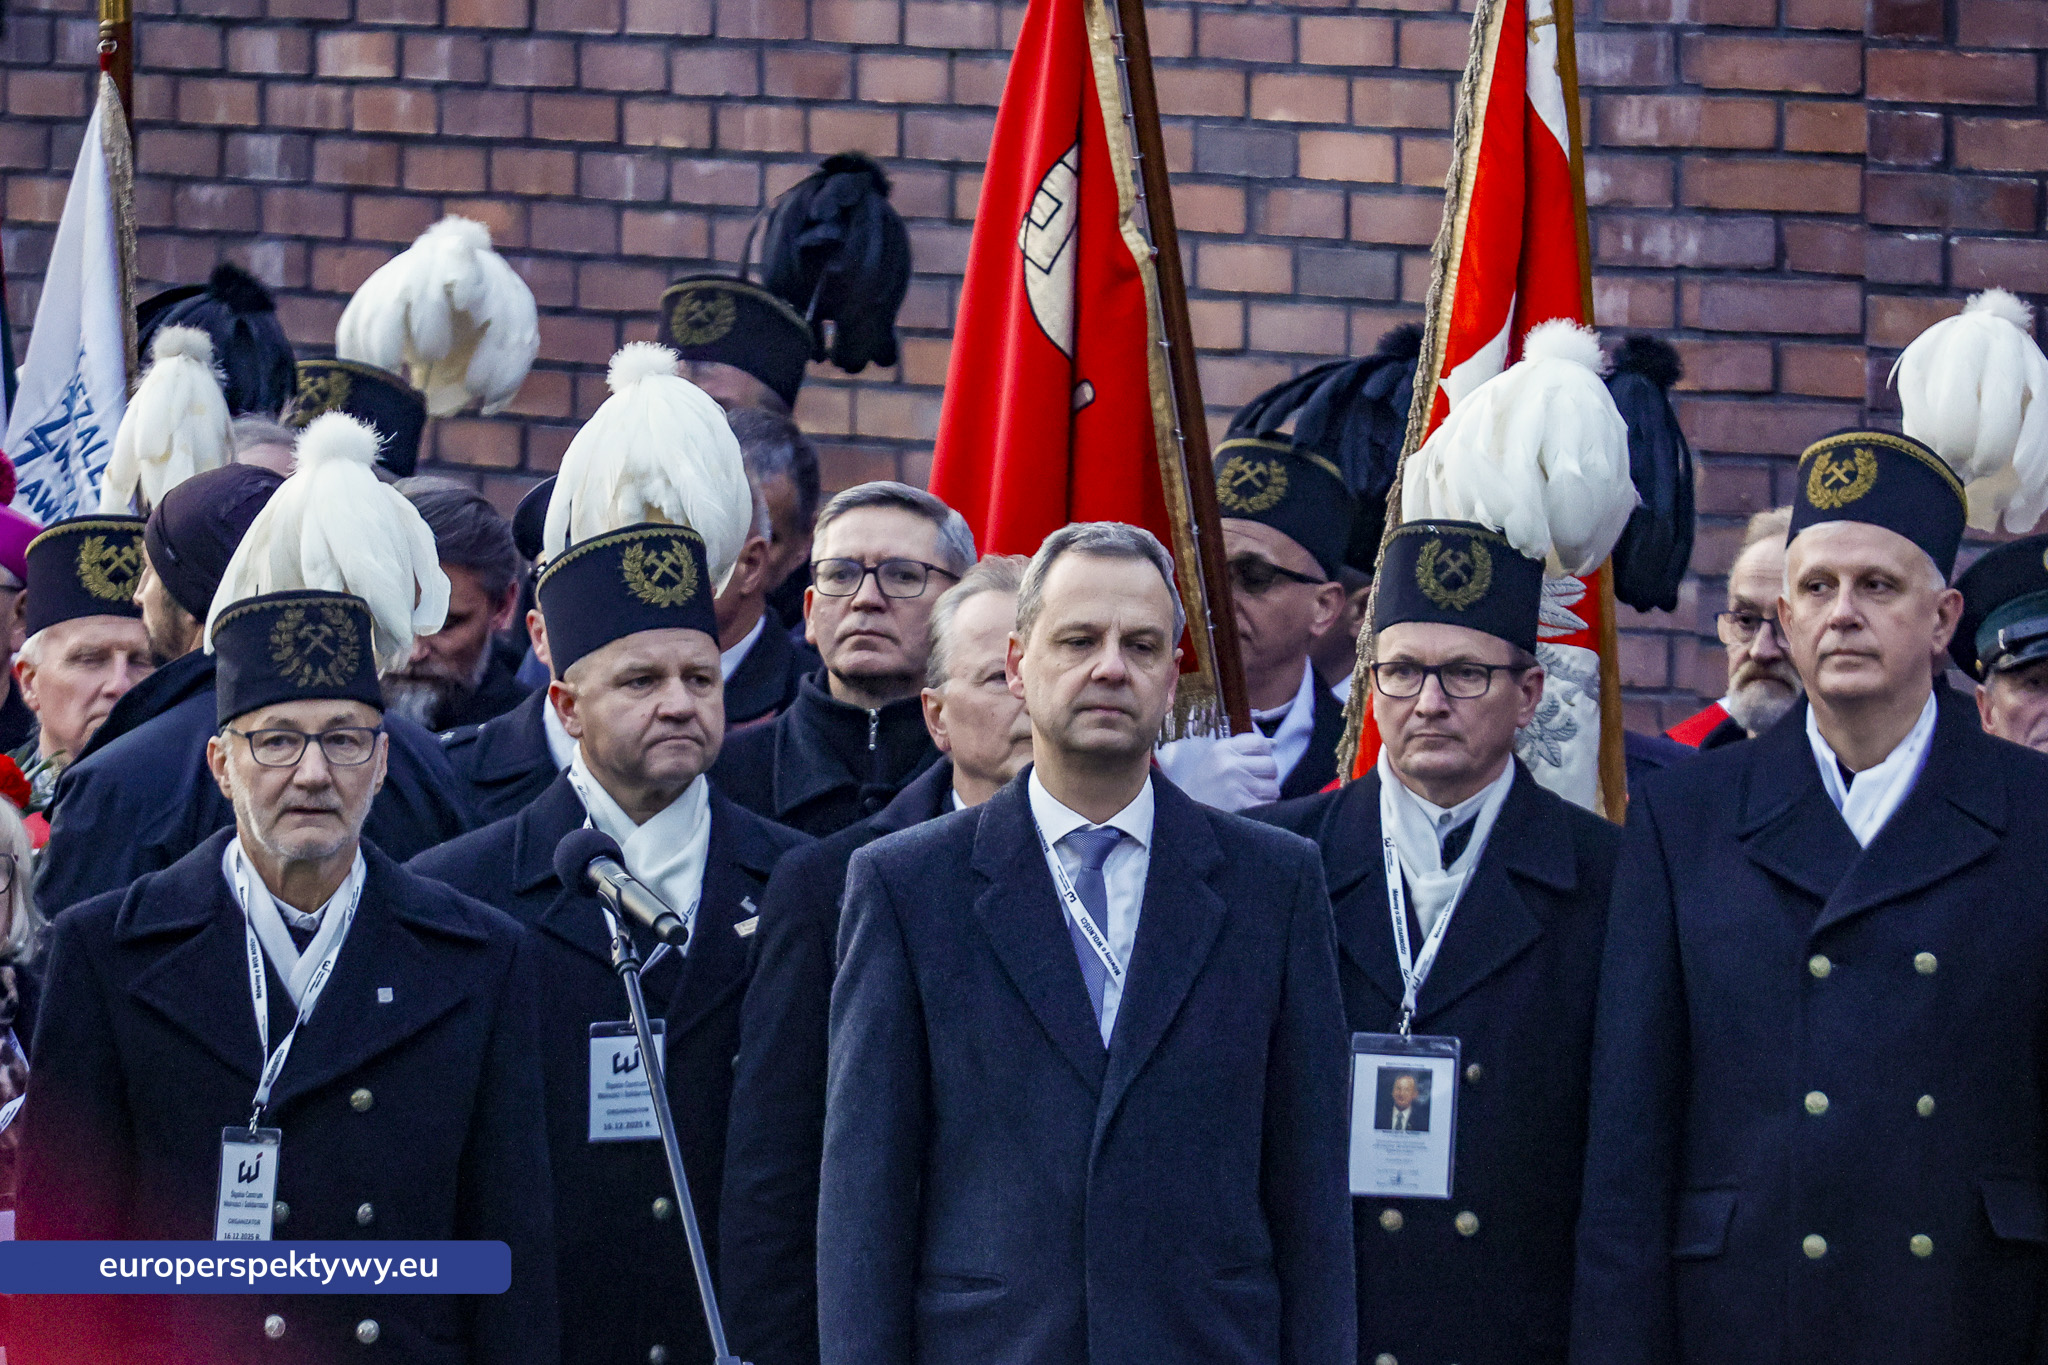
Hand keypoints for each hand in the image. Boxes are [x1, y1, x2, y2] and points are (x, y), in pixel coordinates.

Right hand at [1155, 731, 1280, 811]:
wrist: (1182, 816)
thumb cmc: (1202, 787)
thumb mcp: (1214, 760)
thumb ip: (1242, 750)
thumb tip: (1274, 744)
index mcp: (1221, 749)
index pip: (1259, 742)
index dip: (1265, 753)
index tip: (1258, 762)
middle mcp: (1229, 764)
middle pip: (1271, 764)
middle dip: (1267, 776)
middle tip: (1254, 784)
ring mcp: (1236, 784)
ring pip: (1273, 787)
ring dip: (1266, 795)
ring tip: (1249, 797)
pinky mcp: (1242, 804)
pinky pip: (1268, 804)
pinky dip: (1262, 808)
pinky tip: (1248, 808)